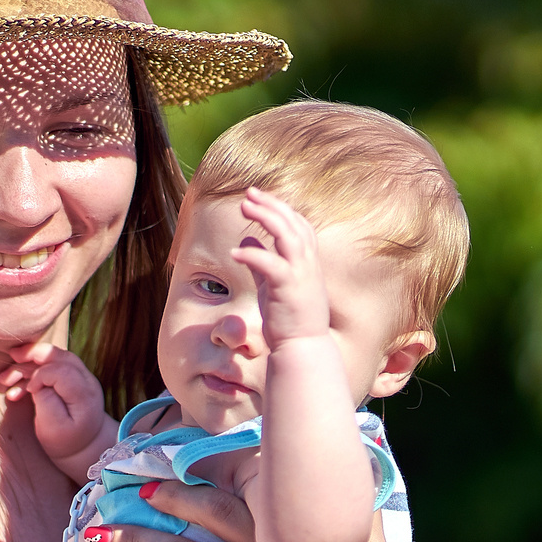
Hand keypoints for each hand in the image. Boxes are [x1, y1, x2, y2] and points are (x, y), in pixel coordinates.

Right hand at [0, 342, 107, 477]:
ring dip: (27, 364)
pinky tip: (14, 389)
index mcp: (83, 394)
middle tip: (11, 355)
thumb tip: (36, 383)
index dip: (41, 375)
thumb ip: (46, 402)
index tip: (30, 391)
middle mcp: (85, 381)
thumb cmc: (66, 442)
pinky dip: (31, 372)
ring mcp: (80, 377)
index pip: (62, 370)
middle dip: (33, 353)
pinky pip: (51, 366)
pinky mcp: (71, 378)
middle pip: (59, 356)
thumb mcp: (53, 429)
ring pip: (53, 358)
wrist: (83, 446)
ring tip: (3, 378)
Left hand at [233, 188, 331, 349]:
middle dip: (271, 204)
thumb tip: (247, 241)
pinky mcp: (288, 288)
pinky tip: (234, 252)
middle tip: (249, 193)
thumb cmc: (289, 319)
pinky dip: (253, 255)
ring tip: (244, 206)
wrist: (303, 347)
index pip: (298, 225)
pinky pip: (270, 264)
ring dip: (266, 217)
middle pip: (293, 223)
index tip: (260, 198)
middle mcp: (308, 264)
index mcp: (307, 262)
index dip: (281, 208)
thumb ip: (263, 262)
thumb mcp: (274, 284)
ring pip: (287, 236)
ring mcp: (301, 275)